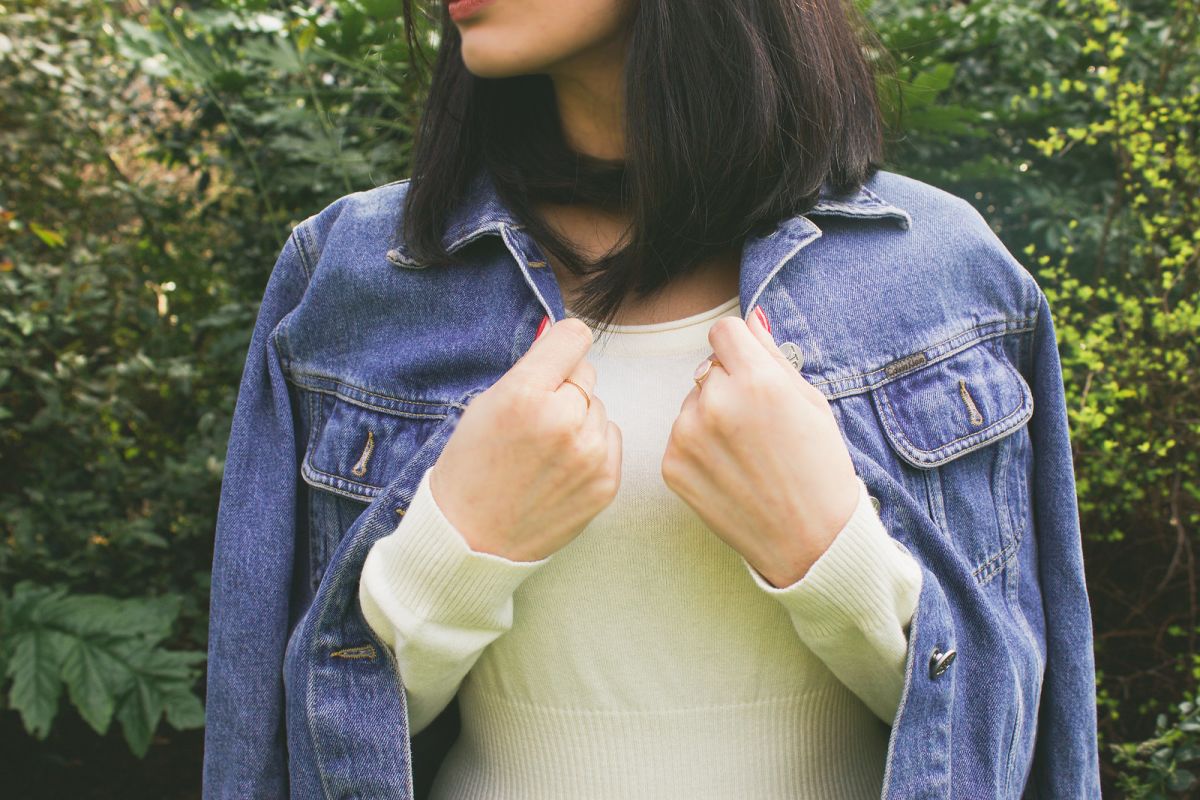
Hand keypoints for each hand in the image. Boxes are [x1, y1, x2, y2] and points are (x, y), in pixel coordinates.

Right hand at [429, 317, 621, 561]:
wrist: (471, 539)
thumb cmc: (472, 469)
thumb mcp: (486, 405)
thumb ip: (531, 370)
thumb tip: (566, 338)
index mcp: (526, 394)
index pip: (574, 336)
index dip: (561, 346)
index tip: (554, 360)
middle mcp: (563, 420)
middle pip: (587, 374)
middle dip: (565, 389)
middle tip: (536, 420)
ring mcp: (589, 454)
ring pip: (599, 408)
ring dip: (579, 419)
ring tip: (546, 450)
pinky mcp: (606, 482)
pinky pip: (610, 438)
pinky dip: (591, 447)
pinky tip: (560, 468)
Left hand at [660, 307, 859, 586]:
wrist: (812, 542)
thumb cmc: (821, 469)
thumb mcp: (811, 402)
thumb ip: (773, 355)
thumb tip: (750, 319)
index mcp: (757, 380)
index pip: (724, 330)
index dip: (741, 348)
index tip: (753, 371)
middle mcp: (715, 403)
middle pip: (707, 368)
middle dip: (729, 385)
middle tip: (760, 426)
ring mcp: (688, 436)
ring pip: (692, 403)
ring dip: (711, 417)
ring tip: (747, 454)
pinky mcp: (672, 466)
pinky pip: (680, 437)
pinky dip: (699, 449)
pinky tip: (730, 472)